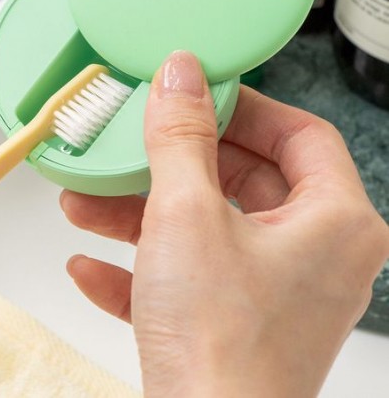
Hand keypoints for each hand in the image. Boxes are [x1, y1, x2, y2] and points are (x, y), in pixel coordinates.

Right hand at [61, 51, 388, 397]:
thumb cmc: (217, 343)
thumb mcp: (187, 214)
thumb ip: (182, 136)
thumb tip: (181, 75)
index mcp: (332, 223)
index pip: (300, 135)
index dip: (245, 107)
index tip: (195, 95)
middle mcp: (312, 257)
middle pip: (242, 179)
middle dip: (172, 166)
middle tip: (132, 146)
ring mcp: (272, 292)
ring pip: (206, 227)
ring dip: (140, 214)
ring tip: (86, 204)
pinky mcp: (233, 323)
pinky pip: (187, 276)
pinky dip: (141, 268)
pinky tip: (89, 267)